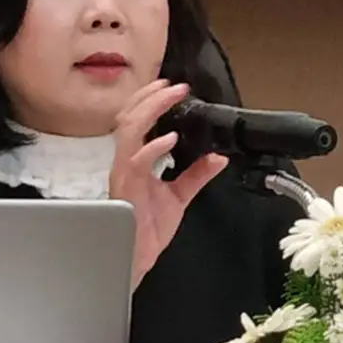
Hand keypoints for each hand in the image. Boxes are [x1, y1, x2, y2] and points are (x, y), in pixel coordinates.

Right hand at [109, 80, 228, 289]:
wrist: (138, 256)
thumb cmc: (148, 229)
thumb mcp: (179, 196)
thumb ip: (196, 174)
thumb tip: (218, 158)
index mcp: (135, 160)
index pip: (135, 120)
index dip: (150, 100)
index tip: (172, 88)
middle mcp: (126, 161)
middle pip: (128, 117)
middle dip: (149, 97)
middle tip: (172, 86)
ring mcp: (124, 172)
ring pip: (128, 130)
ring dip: (150, 109)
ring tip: (170, 97)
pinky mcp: (127, 186)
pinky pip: (136, 160)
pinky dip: (154, 146)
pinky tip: (171, 139)